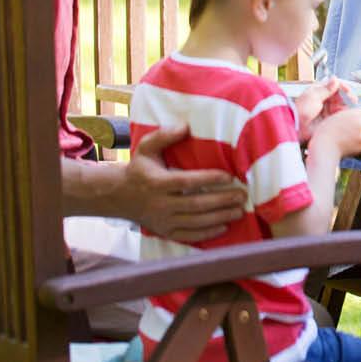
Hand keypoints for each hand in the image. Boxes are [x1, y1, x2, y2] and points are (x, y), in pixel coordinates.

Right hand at [124, 126, 248, 242]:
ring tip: (240, 210)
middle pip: (195, 204)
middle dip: (221, 201)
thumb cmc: (139, 169)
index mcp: (157, 182)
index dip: (209, 179)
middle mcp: (159, 204)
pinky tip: (224, 227)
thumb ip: (164, 135)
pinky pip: (188, 235)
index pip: (186, 182)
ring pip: (195, 222)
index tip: (229, 176)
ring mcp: (162, 220)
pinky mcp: (164, 232)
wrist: (118, 196)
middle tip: (242, 195)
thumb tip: (185, 126)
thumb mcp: (146, 148)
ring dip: (219, 217)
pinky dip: (207, 234)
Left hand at [292, 78, 348, 136]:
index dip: (342, 87)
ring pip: (342, 104)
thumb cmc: (302, 110)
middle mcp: (325, 99)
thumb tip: (335, 78)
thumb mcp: (314, 96)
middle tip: (352, 100)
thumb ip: (326, 88)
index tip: (348, 90)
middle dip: (347, 96)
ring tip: (349, 107)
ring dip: (346, 105)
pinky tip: (346, 114)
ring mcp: (328, 109)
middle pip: (340, 95)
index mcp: (319, 91)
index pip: (335, 85)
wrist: (297, 127)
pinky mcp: (330, 119)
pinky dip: (344, 113)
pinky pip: (340, 114)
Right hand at [311, 105, 360, 158]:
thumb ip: (349, 116)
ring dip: (359, 137)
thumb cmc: (326, 132)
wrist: (324, 146)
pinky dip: (355, 145)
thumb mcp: (336, 117)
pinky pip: (360, 145)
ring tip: (345, 139)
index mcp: (355, 114)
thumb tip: (355, 118)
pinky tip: (345, 145)